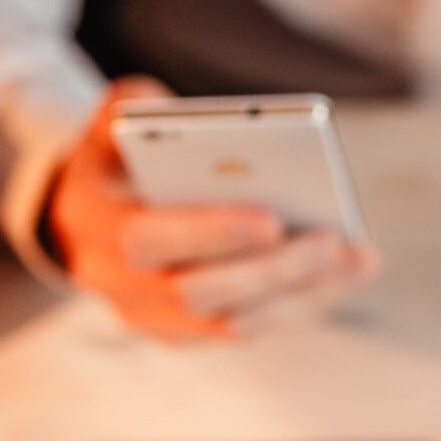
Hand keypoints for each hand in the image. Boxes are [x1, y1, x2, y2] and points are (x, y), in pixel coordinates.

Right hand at [45, 80, 380, 342]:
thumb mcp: (110, 124)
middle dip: (271, 268)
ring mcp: (152, 319)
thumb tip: (185, 115)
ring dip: (300, 293)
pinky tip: (346, 271)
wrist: (84, 221)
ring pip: (233, 323)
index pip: (147, 242)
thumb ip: (134, 106)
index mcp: (96, 228)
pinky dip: (299, 302)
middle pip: (199, 293)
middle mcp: (118, 287)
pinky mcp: (187, 333)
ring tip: (357, 258)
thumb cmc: (114, 161)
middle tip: (331, 241)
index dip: (210, 234)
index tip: (271, 219)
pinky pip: (248, 327)